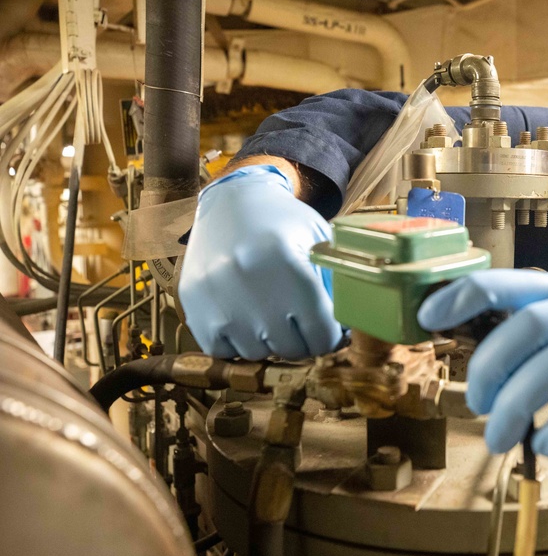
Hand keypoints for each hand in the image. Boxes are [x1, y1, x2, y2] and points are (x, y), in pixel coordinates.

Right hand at [178, 165, 341, 358]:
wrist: (231, 202)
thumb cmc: (283, 224)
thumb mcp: (320, 242)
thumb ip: (336, 285)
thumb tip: (347, 333)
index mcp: (289, 264)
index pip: (322, 334)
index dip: (332, 337)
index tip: (331, 330)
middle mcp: (250, 282)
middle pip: (292, 348)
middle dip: (304, 340)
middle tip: (302, 323)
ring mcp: (217, 296)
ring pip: (258, 353)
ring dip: (270, 341)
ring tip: (272, 314)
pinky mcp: (192, 303)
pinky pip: (222, 349)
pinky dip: (238, 341)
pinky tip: (245, 316)